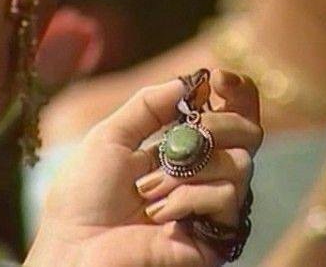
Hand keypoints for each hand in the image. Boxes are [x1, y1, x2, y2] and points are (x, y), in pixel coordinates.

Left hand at [25, 69, 261, 266]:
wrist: (75, 246)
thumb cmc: (84, 195)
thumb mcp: (110, 136)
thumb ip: (148, 105)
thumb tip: (190, 82)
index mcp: (183, 150)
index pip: (230, 116)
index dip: (235, 93)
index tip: (218, 79)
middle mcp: (205, 174)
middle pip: (250, 133)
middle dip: (220, 123)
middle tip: (189, 134)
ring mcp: (211, 205)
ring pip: (241, 164)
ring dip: (188, 171)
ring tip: (149, 190)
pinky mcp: (216, 236)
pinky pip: (226, 197)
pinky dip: (187, 198)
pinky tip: (159, 214)